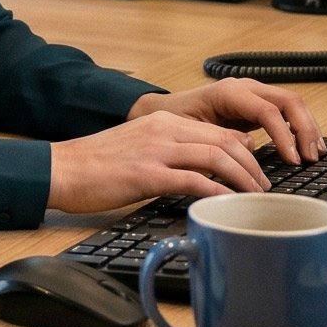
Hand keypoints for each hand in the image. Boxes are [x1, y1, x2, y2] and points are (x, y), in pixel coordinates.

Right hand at [45, 111, 277, 213]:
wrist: (62, 169)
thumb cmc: (97, 164)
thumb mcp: (140, 146)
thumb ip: (172, 150)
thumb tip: (205, 165)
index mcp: (164, 121)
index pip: (218, 131)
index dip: (245, 151)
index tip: (257, 170)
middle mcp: (164, 129)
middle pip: (225, 142)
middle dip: (252, 166)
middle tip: (264, 188)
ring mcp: (157, 150)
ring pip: (216, 157)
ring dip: (242, 179)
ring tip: (253, 198)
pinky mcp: (147, 174)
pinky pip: (194, 180)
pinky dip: (217, 192)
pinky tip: (227, 205)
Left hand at [127, 80, 325, 163]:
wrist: (162, 112)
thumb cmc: (173, 121)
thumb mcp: (192, 131)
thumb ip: (219, 138)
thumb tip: (249, 152)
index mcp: (230, 92)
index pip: (268, 111)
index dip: (285, 135)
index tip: (292, 160)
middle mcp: (246, 87)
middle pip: (289, 101)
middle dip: (305, 129)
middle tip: (311, 158)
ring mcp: (254, 93)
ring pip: (293, 104)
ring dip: (308, 127)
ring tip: (316, 153)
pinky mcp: (257, 104)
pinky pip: (287, 111)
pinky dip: (300, 127)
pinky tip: (306, 146)